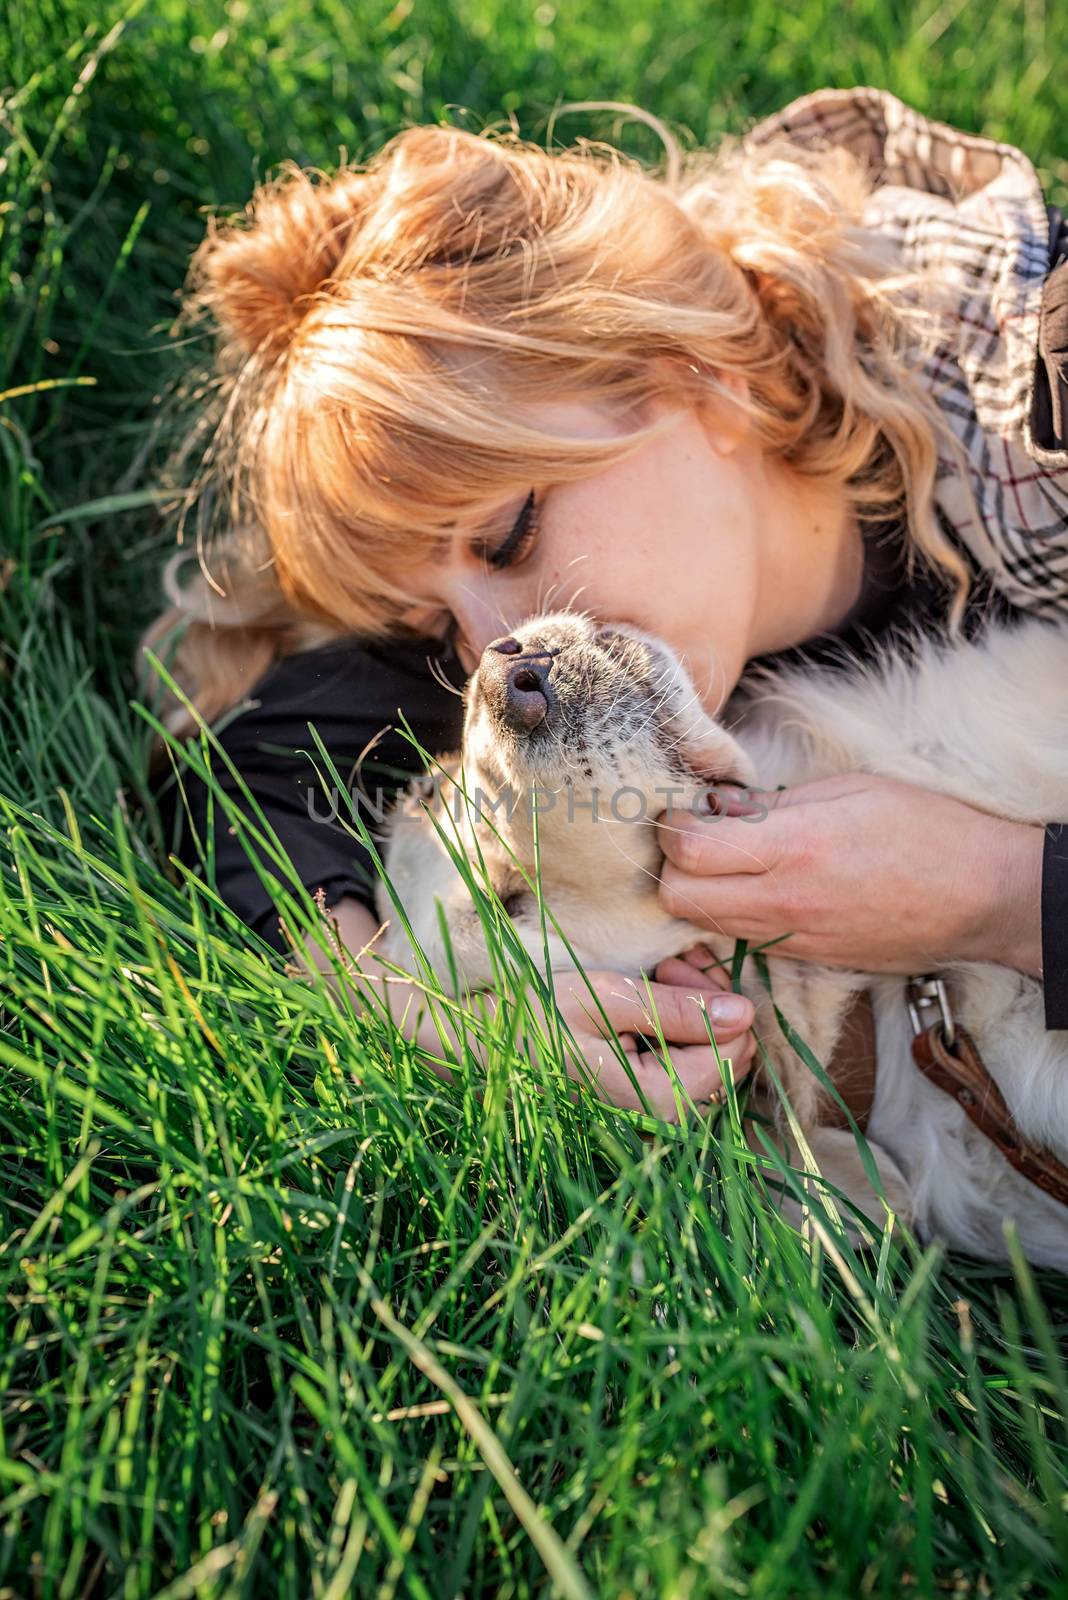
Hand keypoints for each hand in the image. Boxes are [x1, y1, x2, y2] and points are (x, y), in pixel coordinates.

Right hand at [306, 899, 757, 1121]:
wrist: (461, 1033)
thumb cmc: (525, 1010)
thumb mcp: (599, 996)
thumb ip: (677, 1009)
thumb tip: (746, 1014)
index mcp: (655, 1099)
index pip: (736, 1053)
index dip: (720, 1001)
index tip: (680, 964)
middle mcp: (657, 1116)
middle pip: (728, 1055)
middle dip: (710, 1004)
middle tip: (668, 965)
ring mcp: (645, 1106)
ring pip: (707, 1053)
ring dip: (692, 1009)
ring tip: (650, 977)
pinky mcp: (631, 1092)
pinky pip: (679, 1056)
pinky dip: (671, 1022)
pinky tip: (639, 997)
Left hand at [656, 772, 1044, 975]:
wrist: (984, 897)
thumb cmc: (926, 830)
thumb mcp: (849, 790)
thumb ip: (775, 803)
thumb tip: (720, 806)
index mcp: (793, 848)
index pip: (688, 853)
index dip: (673, 829)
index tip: (686, 813)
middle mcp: (784, 902)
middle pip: (678, 900)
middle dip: (671, 868)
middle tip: (693, 840)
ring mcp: (795, 940)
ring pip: (704, 929)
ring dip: (698, 896)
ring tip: (724, 864)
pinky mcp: (808, 961)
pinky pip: (743, 944)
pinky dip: (731, 920)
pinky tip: (755, 891)